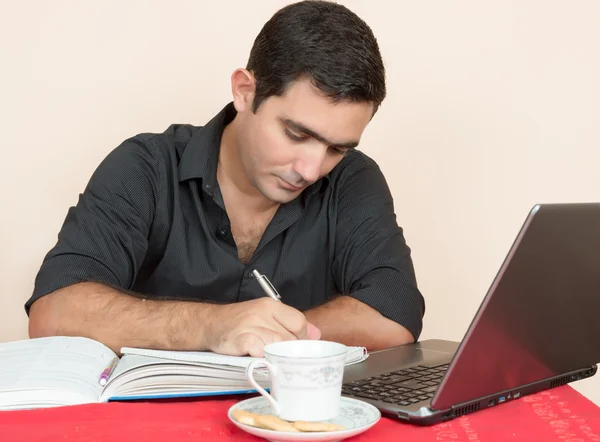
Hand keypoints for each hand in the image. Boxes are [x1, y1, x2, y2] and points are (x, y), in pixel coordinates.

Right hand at [206, 298, 320, 356]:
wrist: (210, 324)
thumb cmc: (240, 322)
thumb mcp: (265, 316)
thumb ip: (290, 323)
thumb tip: (316, 333)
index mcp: (271, 305)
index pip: (299, 321)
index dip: (302, 338)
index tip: (297, 348)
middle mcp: (261, 312)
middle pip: (290, 337)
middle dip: (291, 351)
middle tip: (285, 359)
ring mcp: (251, 325)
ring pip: (279, 345)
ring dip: (279, 356)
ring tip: (274, 360)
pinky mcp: (241, 339)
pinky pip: (261, 351)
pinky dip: (264, 358)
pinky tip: (260, 358)